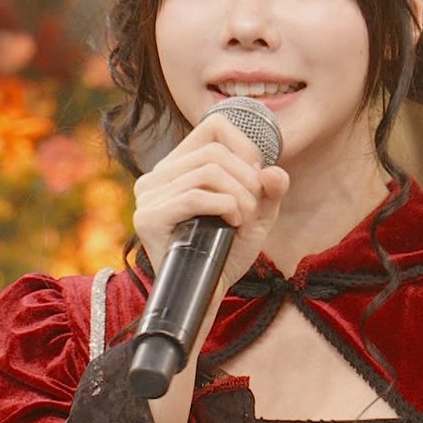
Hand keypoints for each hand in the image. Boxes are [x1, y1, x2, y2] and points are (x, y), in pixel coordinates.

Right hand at [132, 112, 290, 302]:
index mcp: (178, 166)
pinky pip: (194, 196)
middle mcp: (157, 176)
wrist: (207, 296)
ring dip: (240, 196)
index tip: (257, 179)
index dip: (245, 146)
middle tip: (255, 208)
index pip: (213, 126)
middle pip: (214, 152)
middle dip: (247, 179)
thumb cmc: (227, 253)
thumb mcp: (257, 216)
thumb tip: (274, 171)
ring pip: (207, 172)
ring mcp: (148, 196)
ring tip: (244, 220)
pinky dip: (225, 206)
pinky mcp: (148, 218)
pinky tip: (232, 224)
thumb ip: (269, 190)